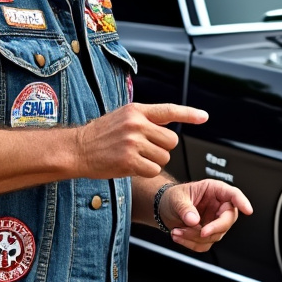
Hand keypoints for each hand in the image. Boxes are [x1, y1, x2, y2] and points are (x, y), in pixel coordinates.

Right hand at [74, 103, 207, 178]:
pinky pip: (153, 169)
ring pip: (164, 157)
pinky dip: (146, 171)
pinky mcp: (129, 160)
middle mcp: (136, 124)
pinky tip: (131, 167)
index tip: (204, 117)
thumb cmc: (100, 135)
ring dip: (154, 161)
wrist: (76, 149)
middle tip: (144, 149)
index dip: (189, 114)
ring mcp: (133, 142)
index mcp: (136, 110)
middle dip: (162, 148)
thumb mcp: (123, 117)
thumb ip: (145, 119)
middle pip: (171, 140)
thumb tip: (169, 122)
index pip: (169, 110)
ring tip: (135, 157)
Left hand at [159, 179, 254, 252]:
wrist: (164, 209)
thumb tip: (194, 220)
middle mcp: (218, 206)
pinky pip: (205, 244)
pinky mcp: (208, 234)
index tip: (247, 210)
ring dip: (195, 237)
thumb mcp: (176, 198)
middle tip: (201, 231)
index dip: (242, 202)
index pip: (233, 195)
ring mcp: (214, 222)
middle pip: (227, 220)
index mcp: (215, 191)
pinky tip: (179, 236)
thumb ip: (185, 208)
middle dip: (214, 228)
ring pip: (215, 235)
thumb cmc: (173, 197)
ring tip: (177, 231)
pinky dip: (191, 243)